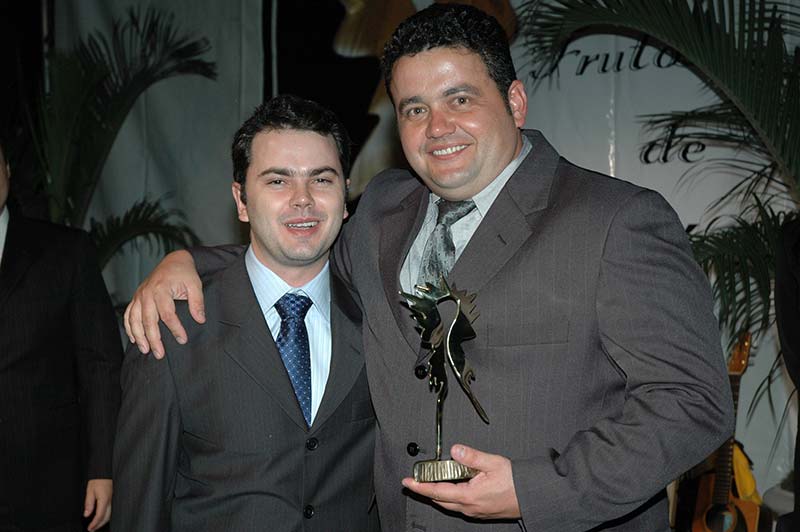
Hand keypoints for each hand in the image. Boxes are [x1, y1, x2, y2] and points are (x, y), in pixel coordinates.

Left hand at [84, 478, 111, 530]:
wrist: (104, 472)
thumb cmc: (98, 480)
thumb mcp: (90, 491)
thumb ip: (89, 504)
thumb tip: (86, 514)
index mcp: (104, 499)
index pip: (100, 515)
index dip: (94, 523)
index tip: (89, 528)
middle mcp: (110, 501)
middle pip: (106, 517)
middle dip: (99, 525)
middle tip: (92, 529)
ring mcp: (112, 500)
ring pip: (110, 515)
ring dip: (103, 522)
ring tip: (96, 525)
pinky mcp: (112, 499)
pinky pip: (111, 511)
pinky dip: (106, 517)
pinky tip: (101, 518)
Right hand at [123, 249, 204, 357]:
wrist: (173, 261)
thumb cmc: (185, 273)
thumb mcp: (195, 285)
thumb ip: (197, 302)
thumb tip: (200, 320)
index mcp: (161, 289)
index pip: (167, 314)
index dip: (175, 329)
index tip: (183, 340)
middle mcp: (147, 293)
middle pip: (148, 320)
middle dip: (153, 339)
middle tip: (160, 354)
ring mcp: (139, 295)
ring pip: (134, 319)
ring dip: (139, 336)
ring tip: (145, 350)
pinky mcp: (136, 297)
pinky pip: (128, 314)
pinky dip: (129, 327)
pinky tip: (134, 339)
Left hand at [401, 444, 520, 519]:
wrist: (532, 496)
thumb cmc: (516, 482)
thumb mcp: (493, 463)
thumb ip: (472, 456)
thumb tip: (455, 450)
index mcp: (469, 495)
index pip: (437, 491)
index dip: (420, 486)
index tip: (408, 482)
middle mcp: (470, 507)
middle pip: (440, 500)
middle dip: (426, 491)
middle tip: (415, 482)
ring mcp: (475, 511)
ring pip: (450, 504)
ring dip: (438, 494)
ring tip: (430, 483)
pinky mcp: (481, 511)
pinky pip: (460, 505)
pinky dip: (451, 497)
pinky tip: (453, 488)